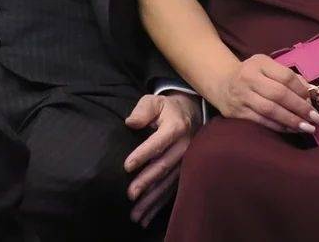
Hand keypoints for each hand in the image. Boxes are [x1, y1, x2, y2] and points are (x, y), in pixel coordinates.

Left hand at [124, 92, 199, 227]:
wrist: (191, 113)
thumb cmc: (167, 108)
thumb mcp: (155, 101)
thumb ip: (142, 110)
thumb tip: (130, 123)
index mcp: (176, 127)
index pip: (158, 142)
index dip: (143, 154)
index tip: (127, 166)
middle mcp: (184, 146)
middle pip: (163, 166)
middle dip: (146, 181)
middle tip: (130, 194)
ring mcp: (186, 161)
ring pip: (168, 182)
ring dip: (152, 199)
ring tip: (136, 213)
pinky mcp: (185, 172)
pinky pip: (172, 190)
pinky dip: (159, 204)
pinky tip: (147, 216)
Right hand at [215, 54, 318, 133]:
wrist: (221, 82)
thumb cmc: (252, 75)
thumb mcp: (268, 67)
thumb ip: (289, 77)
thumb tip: (313, 93)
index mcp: (259, 63)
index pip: (285, 76)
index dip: (302, 90)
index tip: (313, 101)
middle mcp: (248, 77)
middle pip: (279, 94)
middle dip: (300, 108)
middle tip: (316, 119)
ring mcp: (241, 96)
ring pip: (270, 110)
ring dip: (292, 121)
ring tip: (307, 128)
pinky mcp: (237, 113)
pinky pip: (262, 122)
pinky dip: (279, 127)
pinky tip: (290, 130)